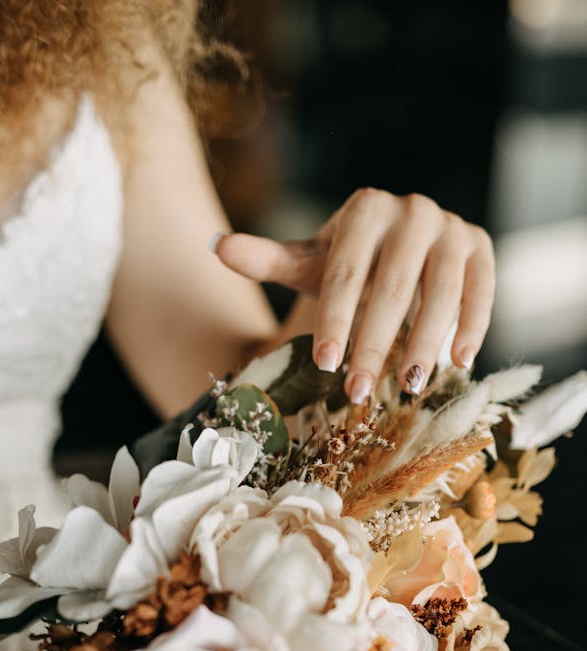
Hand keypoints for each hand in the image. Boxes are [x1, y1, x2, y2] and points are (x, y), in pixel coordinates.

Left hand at [212, 188, 494, 402]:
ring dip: (424, 344)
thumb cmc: (349, 263)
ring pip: (439, 293)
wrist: (400, 244)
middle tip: (358, 392)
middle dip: (374, 345)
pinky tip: (458, 363)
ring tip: (408, 386)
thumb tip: (216, 246)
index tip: (325, 365)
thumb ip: (268, 259)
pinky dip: (471, 326)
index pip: (346, 274)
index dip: (335, 321)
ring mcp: (452, 228)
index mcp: (366, 210)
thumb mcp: (309, 262)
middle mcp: (413, 211)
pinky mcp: (481, 247)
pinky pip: (481, 290)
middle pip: (390, 289)